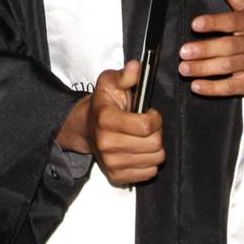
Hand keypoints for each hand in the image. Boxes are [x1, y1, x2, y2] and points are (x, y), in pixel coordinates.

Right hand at [58, 62, 164, 186]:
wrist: (86, 127)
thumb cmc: (104, 104)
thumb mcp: (110, 82)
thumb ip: (125, 75)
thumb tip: (136, 67)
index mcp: (106, 119)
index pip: (146, 126)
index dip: (155, 118)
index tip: (150, 114)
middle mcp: (106, 144)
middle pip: (154, 144)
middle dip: (157, 133)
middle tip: (148, 127)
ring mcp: (111, 162)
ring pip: (155, 159)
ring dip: (154, 148)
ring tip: (143, 138)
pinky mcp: (116, 176)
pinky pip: (148, 173)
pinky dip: (149, 162)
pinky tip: (139, 151)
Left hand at [178, 0, 243, 98]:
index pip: (232, 21)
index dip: (213, 23)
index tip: (196, 24)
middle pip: (227, 47)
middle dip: (204, 50)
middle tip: (184, 51)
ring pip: (227, 67)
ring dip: (204, 68)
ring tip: (184, 68)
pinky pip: (231, 87)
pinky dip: (213, 88)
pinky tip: (197, 86)